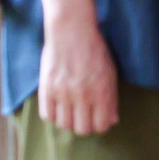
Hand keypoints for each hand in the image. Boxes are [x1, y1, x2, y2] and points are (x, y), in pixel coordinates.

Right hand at [39, 10, 119, 134]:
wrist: (72, 30)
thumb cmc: (94, 50)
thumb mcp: (110, 71)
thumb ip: (112, 98)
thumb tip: (112, 120)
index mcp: (102, 91)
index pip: (102, 125)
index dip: (100, 124)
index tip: (97, 118)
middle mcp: (83, 95)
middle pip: (82, 129)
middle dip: (84, 125)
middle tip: (83, 115)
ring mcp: (63, 93)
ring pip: (64, 125)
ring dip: (68, 120)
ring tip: (70, 109)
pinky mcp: (46, 88)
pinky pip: (47, 115)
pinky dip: (53, 114)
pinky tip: (58, 105)